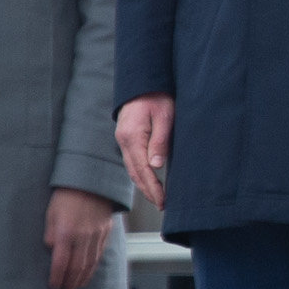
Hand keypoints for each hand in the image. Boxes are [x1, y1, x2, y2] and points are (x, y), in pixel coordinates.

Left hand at [44, 188, 122, 288]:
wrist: (91, 181)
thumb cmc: (67, 195)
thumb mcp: (50, 214)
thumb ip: (50, 234)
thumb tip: (52, 251)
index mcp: (66, 232)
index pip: (61, 262)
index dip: (57, 277)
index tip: (53, 286)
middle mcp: (83, 237)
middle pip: (77, 267)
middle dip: (70, 281)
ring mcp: (97, 235)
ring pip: (91, 263)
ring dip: (83, 277)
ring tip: (76, 286)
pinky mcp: (106, 232)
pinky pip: (100, 254)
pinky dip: (94, 266)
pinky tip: (89, 271)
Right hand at [117, 93, 174, 208]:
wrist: (143, 82)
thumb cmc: (158, 96)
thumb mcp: (165, 117)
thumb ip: (160, 141)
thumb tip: (156, 166)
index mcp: (132, 137)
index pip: (143, 170)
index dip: (153, 188)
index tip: (163, 201)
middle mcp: (124, 141)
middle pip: (135, 173)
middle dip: (148, 191)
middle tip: (162, 205)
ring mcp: (123, 140)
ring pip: (132, 169)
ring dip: (143, 185)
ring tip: (157, 198)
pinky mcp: (127, 138)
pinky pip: (132, 161)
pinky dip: (139, 174)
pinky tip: (148, 181)